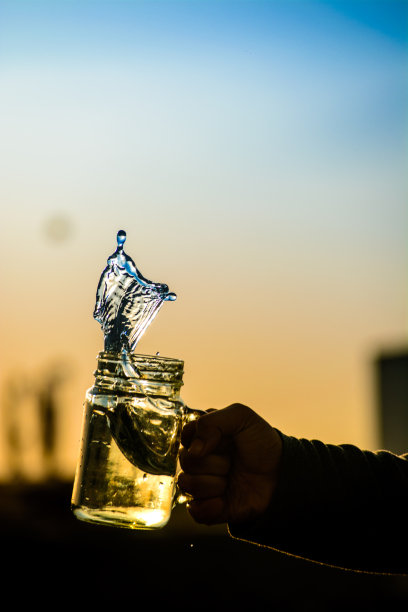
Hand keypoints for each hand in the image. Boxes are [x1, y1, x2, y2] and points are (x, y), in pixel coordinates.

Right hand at [178, 403, 282, 525]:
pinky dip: (209, 507)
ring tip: (232, 478)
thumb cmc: (261, 442)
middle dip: (214, 462)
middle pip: (186, 461)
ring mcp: (204, 483)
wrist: (281, 474)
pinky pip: (195, 511)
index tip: (222, 439)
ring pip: (187, 485)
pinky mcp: (209, 507)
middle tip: (233, 460)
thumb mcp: (241, 417)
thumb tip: (194, 450)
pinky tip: (224, 500)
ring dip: (214, 483)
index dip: (202, 440)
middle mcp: (200, 460)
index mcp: (204, 437)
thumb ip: (212, 422)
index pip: (185, 436)